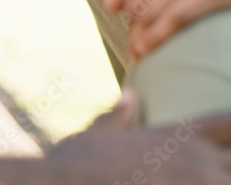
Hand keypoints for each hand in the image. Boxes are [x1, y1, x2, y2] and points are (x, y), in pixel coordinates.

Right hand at [0, 92, 230, 184]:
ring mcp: (192, 183)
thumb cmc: (74, 164)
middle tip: (207, 170)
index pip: (229, 121)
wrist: (58, 184)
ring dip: (218, 180)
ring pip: (228, 180)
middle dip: (227, 165)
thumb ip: (118, 116)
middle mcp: (192, 157)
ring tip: (196, 179)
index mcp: (174, 134)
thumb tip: (131, 96)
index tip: (224, 137)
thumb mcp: (95, 134)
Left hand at [104, 0, 230, 60]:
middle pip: (137, 1)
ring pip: (150, 12)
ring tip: (138, 55)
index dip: (126, 11)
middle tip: (135, 47)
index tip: (131, 28)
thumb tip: (110, 6)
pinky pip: (177, 16)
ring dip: (141, 36)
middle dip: (134, 27)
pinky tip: (148, 47)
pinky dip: (158, 35)